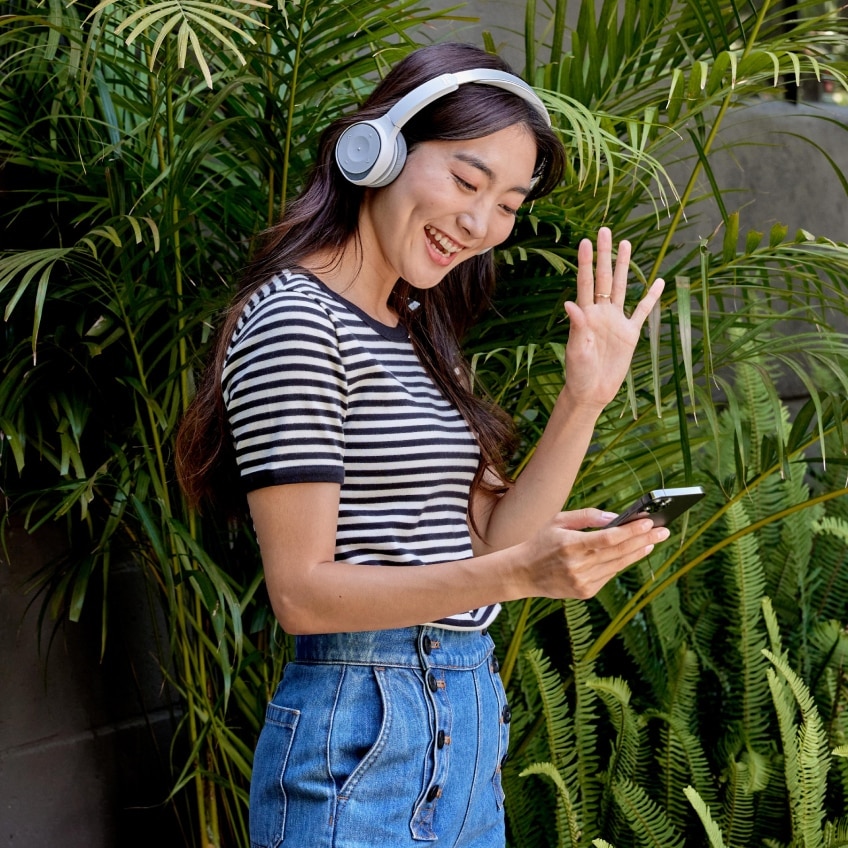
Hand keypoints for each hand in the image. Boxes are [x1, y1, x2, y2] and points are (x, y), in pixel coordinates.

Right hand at [522, 508, 669, 599]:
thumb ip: (587, 516)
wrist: (523, 573)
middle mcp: (578, 566)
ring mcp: (583, 581)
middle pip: (619, 552)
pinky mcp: (585, 592)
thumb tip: (614, 517)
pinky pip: (610, 575)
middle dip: (644, 540)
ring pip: (619, 565)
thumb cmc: (542, 542)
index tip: (649, 521)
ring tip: (652, 541)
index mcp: (570, 544)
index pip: (609, 538)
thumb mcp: (559, 520)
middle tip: (663, 531)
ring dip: (638, 552)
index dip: (631, 531)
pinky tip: (632, 553)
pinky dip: (621, 563)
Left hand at [562, 227, 663, 407]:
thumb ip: (576, 326)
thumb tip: (570, 304)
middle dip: (605, 254)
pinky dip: (651, 297)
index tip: (585, 241)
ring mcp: (616, 321)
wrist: (592, 391)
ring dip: (624, 266)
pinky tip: (658, 281)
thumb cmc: (578, 373)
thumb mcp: (576, 350)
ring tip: (626, 244)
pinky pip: (642, 311)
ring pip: (622, 287)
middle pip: (604, 278)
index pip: (586, 283)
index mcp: (586, 315)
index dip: (586, 262)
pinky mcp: (630, 334)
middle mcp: (601, 313)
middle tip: (605, 231)